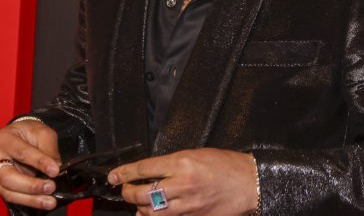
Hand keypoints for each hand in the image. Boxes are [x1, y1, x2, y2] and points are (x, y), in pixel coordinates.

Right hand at [0, 119, 61, 210]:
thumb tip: (55, 167)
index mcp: (3, 138)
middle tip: (51, 187)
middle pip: (8, 176)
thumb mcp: (42, 133)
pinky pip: (11, 196)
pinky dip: (28, 201)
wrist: (20, 135)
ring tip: (50, 201)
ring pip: (9, 191)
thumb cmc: (29, 132)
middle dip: (31, 185)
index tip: (55, 170)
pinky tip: (42, 202)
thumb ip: (48, 149)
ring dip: (31, 198)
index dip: (39, 162)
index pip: (21, 152)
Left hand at [109, 148, 257, 214]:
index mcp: (183, 162)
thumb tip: (152, 171)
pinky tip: (153, 212)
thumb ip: (174, 162)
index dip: (124, 173)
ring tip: (137, 202)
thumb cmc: (227, 165)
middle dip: (127, 192)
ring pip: (151, 211)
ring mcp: (187, 205)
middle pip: (142, 193)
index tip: (114, 176)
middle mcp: (182, 184)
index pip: (144, 168)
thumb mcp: (198, 153)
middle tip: (124, 189)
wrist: (249, 184)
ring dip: (138, 207)